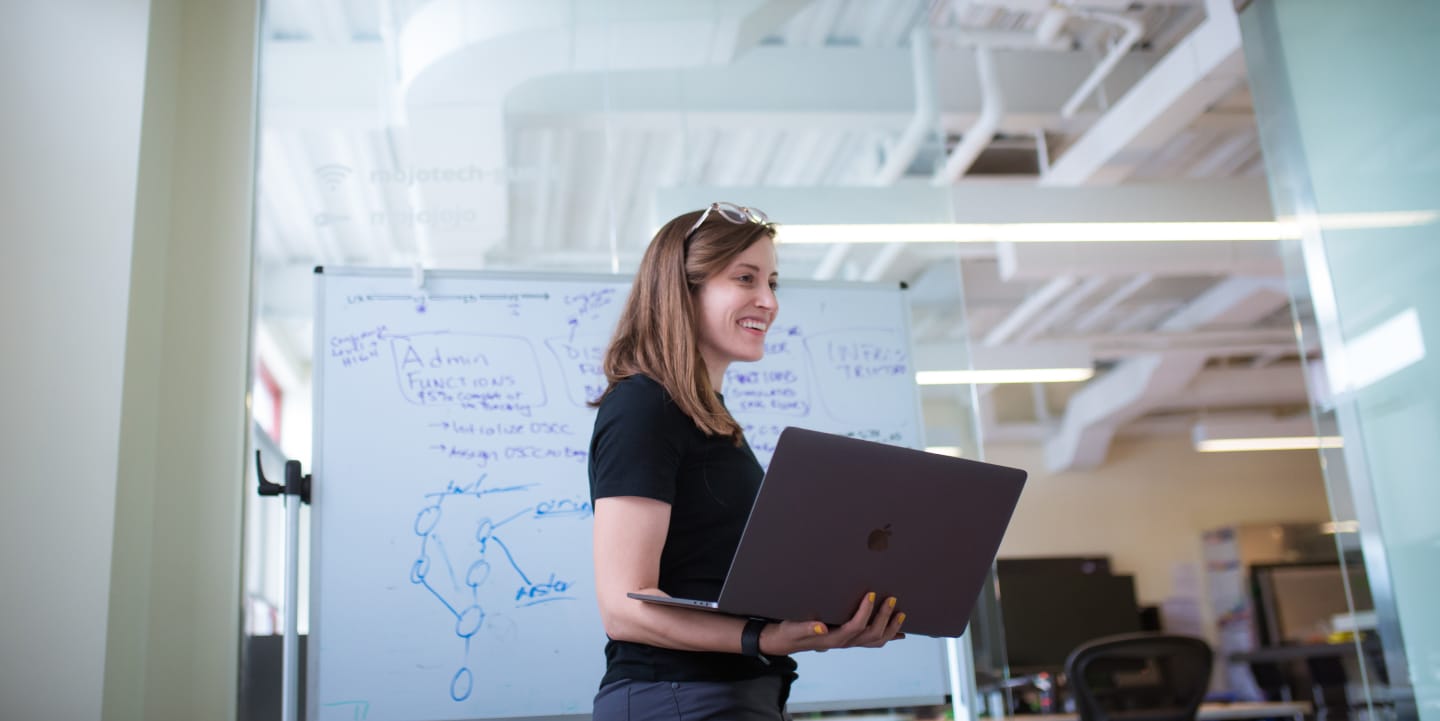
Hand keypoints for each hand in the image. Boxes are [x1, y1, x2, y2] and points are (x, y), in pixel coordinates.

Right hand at [760, 592, 905, 655]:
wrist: (787, 641)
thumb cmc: (791, 632)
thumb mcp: (794, 628)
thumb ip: (807, 627)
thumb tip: (821, 627)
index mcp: (833, 639)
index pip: (855, 626)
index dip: (866, 611)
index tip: (871, 594)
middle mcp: (845, 642)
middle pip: (872, 634)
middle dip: (884, 617)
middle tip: (891, 599)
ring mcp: (850, 642)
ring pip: (876, 640)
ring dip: (891, 628)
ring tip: (901, 614)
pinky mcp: (851, 639)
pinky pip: (874, 641)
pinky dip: (889, 636)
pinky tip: (899, 632)